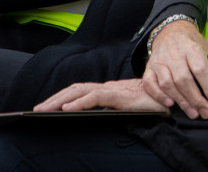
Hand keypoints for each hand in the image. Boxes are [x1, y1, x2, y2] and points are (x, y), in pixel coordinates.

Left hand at [34, 78, 167, 112]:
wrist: (172, 98)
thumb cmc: (151, 105)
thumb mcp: (127, 111)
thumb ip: (113, 112)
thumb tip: (97, 120)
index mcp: (106, 92)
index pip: (78, 91)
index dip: (62, 97)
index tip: (46, 106)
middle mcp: (105, 88)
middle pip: (73, 89)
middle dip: (53, 99)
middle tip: (35, 110)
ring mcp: (111, 90)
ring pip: (79, 91)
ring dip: (59, 100)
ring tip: (43, 111)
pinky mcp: (118, 96)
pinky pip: (94, 98)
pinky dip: (78, 103)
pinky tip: (66, 110)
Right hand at [143, 20, 207, 118]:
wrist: (169, 29)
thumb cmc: (190, 43)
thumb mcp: (204, 47)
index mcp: (190, 48)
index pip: (200, 70)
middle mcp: (173, 54)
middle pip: (183, 80)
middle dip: (196, 100)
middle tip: (205, 112)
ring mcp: (159, 61)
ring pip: (167, 84)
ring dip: (181, 101)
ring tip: (192, 113)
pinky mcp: (149, 66)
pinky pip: (149, 83)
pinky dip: (158, 95)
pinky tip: (170, 104)